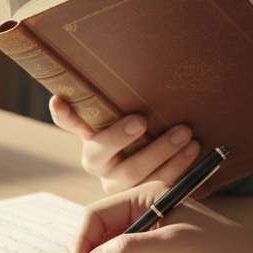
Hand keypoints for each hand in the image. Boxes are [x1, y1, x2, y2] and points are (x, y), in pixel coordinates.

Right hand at [50, 95, 201, 194]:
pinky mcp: (140, 197)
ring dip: (161, 152)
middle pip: (98, 153)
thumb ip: (126, 99)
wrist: (171, 163)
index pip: (69, 122)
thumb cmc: (151, 128)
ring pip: (132, 174)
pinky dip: (179, 167)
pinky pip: (156, 186)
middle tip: (140, 121)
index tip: (58, 99)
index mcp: (90, 135)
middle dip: (119, 137)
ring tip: (186, 135)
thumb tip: (139, 55)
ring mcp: (116, 183)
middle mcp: (97, 161)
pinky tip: (195, 150)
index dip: (63, 114)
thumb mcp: (137, 112)